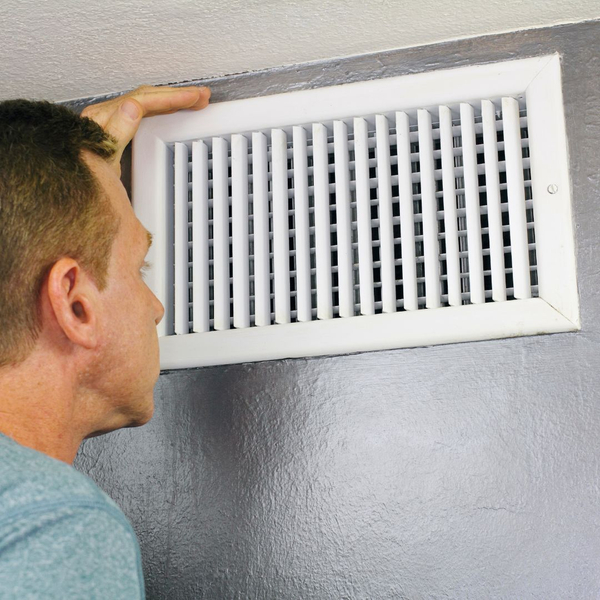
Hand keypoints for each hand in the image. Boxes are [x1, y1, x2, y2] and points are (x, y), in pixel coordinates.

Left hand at [81, 85, 210, 170]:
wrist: (73, 187)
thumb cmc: (85, 177)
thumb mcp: (102, 157)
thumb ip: (117, 131)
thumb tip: (133, 107)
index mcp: (104, 120)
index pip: (143, 100)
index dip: (170, 98)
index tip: (192, 99)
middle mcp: (106, 116)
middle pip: (146, 97)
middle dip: (176, 95)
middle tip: (201, 96)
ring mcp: (110, 122)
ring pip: (146, 102)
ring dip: (171, 99)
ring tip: (194, 100)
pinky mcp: (114, 130)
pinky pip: (142, 111)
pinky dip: (160, 109)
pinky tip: (171, 111)